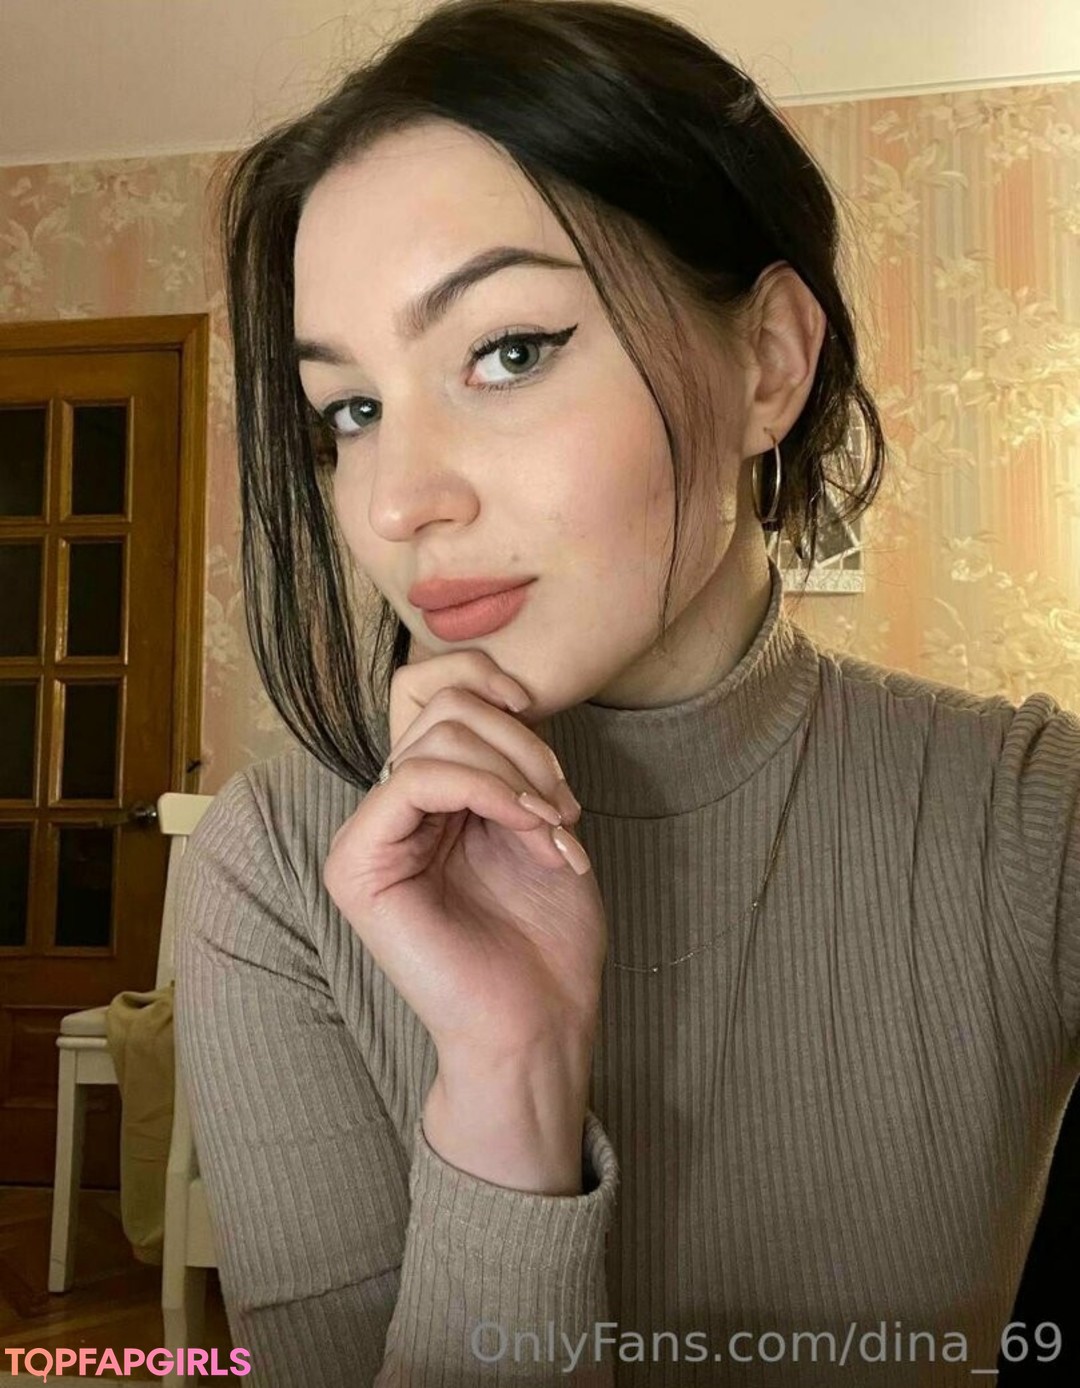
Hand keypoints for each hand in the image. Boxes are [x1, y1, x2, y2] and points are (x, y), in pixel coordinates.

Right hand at [322, 646, 607, 1068]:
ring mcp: (366, 838)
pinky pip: (416, 780)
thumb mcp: (542, 822)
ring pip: (435, 739)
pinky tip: (528, 828)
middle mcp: (389, 813)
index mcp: (428, 800)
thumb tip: (507, 695)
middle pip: (441, 709)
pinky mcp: (357, 866)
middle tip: (562, 807)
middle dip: (521, 744)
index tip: (535, 703)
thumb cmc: (547, 937)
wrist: (539, 1023)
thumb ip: (514, 759)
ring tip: (553, 830)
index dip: (481, 677)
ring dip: (516, 774)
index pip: (430, 696)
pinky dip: (487, 789)